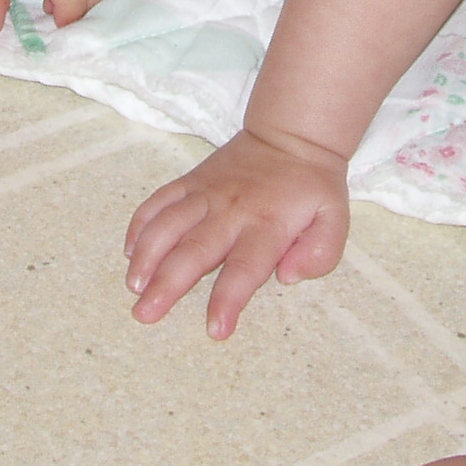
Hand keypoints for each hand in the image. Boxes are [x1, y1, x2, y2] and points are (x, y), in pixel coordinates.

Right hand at [124, 128, 349, 338]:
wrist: (290, 136)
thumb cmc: (311, 186)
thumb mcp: (335, 220)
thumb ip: (319, 253)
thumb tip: (287, 277)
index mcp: (268, 224)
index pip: (245, 268)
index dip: (228, 300)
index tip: (214, 329)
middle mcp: (232, 210)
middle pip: (195, 250)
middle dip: (168, 284)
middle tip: (145, 314)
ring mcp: (206, 193)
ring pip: (169, 224)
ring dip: (147, 255)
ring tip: (133, 285)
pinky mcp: (190, 181)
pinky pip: (159, 200)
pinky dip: (141, 223)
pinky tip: (129, 251)